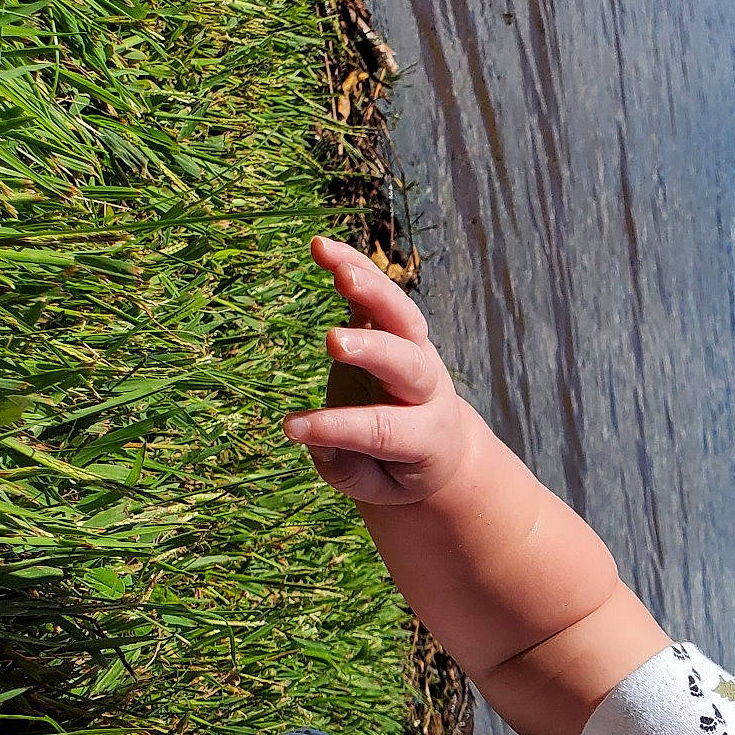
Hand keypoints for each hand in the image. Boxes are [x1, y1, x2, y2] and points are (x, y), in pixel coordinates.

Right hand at [283, 235, 472, 506]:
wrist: (443, 445)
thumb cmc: (399, 470)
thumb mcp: (376, 487)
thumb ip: (345, 469)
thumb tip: (313, 437)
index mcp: (426, 435)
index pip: (382, 429)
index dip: (337, 427)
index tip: (291, 427)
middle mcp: (428, 388)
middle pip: (406, 364)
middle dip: (372, 350)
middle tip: (334, 342)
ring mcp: (418, 351)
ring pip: (403, 316)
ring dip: (371, 288)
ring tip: (335, 266)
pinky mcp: (400, 327)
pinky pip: (381, 293)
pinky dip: (356, 267)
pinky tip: (321, 247)